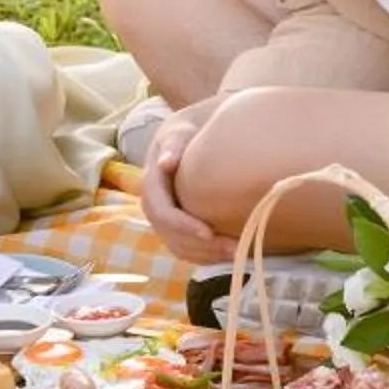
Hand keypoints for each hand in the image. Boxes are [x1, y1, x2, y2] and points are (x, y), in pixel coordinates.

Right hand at [140, 104, 231, 264]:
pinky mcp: (178, 227)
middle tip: (233, 248)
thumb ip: (173, 145)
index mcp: (151, 185)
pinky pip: (188, 248)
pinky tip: (232, 253)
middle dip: (200, 246)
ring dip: (206, 255)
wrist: (185, 139)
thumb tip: (166, 162)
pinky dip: (207, 255)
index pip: (163, 213)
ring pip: (180, 246)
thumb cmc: (185, 133)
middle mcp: (155, 206)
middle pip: (171, 236)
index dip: (183, 226)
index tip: (208, 233)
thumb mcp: (178, 132)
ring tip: (238, 253)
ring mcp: (165, 219)